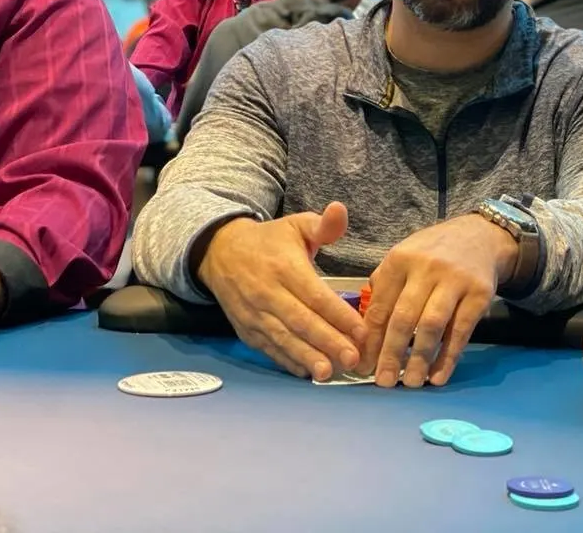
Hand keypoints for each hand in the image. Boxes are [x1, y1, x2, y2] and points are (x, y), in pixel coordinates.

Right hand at [197, 202, 366, 380]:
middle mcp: (267, 293)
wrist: (220, 253)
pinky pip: (269, 348)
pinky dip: (287, 361)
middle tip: (353, 359)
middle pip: (301, 321)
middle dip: (328, 342)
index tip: (362, 331)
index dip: (338, 315)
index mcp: (284, 267)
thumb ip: (322, 224)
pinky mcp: (246, 330)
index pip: (315, 295)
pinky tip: (306, 371)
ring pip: (284, 339)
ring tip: (328, 373)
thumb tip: (340, 210)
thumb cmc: (269, 241)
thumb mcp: (295, 225)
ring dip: (307, 357)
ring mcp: (254, 314)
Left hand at [358, 215, 515, 388]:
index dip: (370, 339)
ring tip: (411, 382)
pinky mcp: (480, 293)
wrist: (480, 237)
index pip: (380, 306)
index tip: (363, 365)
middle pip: (404, 318)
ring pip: (431, 326)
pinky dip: (448, 357)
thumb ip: (384, 288)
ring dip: (420, 359)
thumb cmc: (433, 253)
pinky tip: (438, 376)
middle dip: (391, 353)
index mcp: (400, 259)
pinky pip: (461, 331)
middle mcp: (426, 268)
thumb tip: (364, 333)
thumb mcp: (404, 257)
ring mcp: (455, 280)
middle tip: (383, 382)